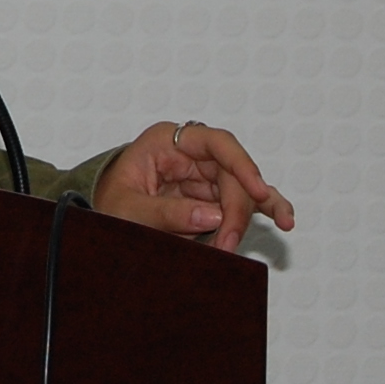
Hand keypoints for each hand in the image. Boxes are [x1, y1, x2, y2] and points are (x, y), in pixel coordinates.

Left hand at [91, 121, 291, 253]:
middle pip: (232, 173)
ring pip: (242, 188)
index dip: (241, 164)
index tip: (256, 189)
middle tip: (228, 241)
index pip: (215, 143)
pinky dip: (261, 210)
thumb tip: (213, 217)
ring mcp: (204, 175)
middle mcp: (191, 154)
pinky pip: (243, 201)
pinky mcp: (211, 197)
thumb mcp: (127, 209)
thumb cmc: (108, 203)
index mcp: (167, 142)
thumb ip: (167, 213)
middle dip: (236, 209)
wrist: (101, 216)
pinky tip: (283, 218)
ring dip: (249, 214)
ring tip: (276, 227)